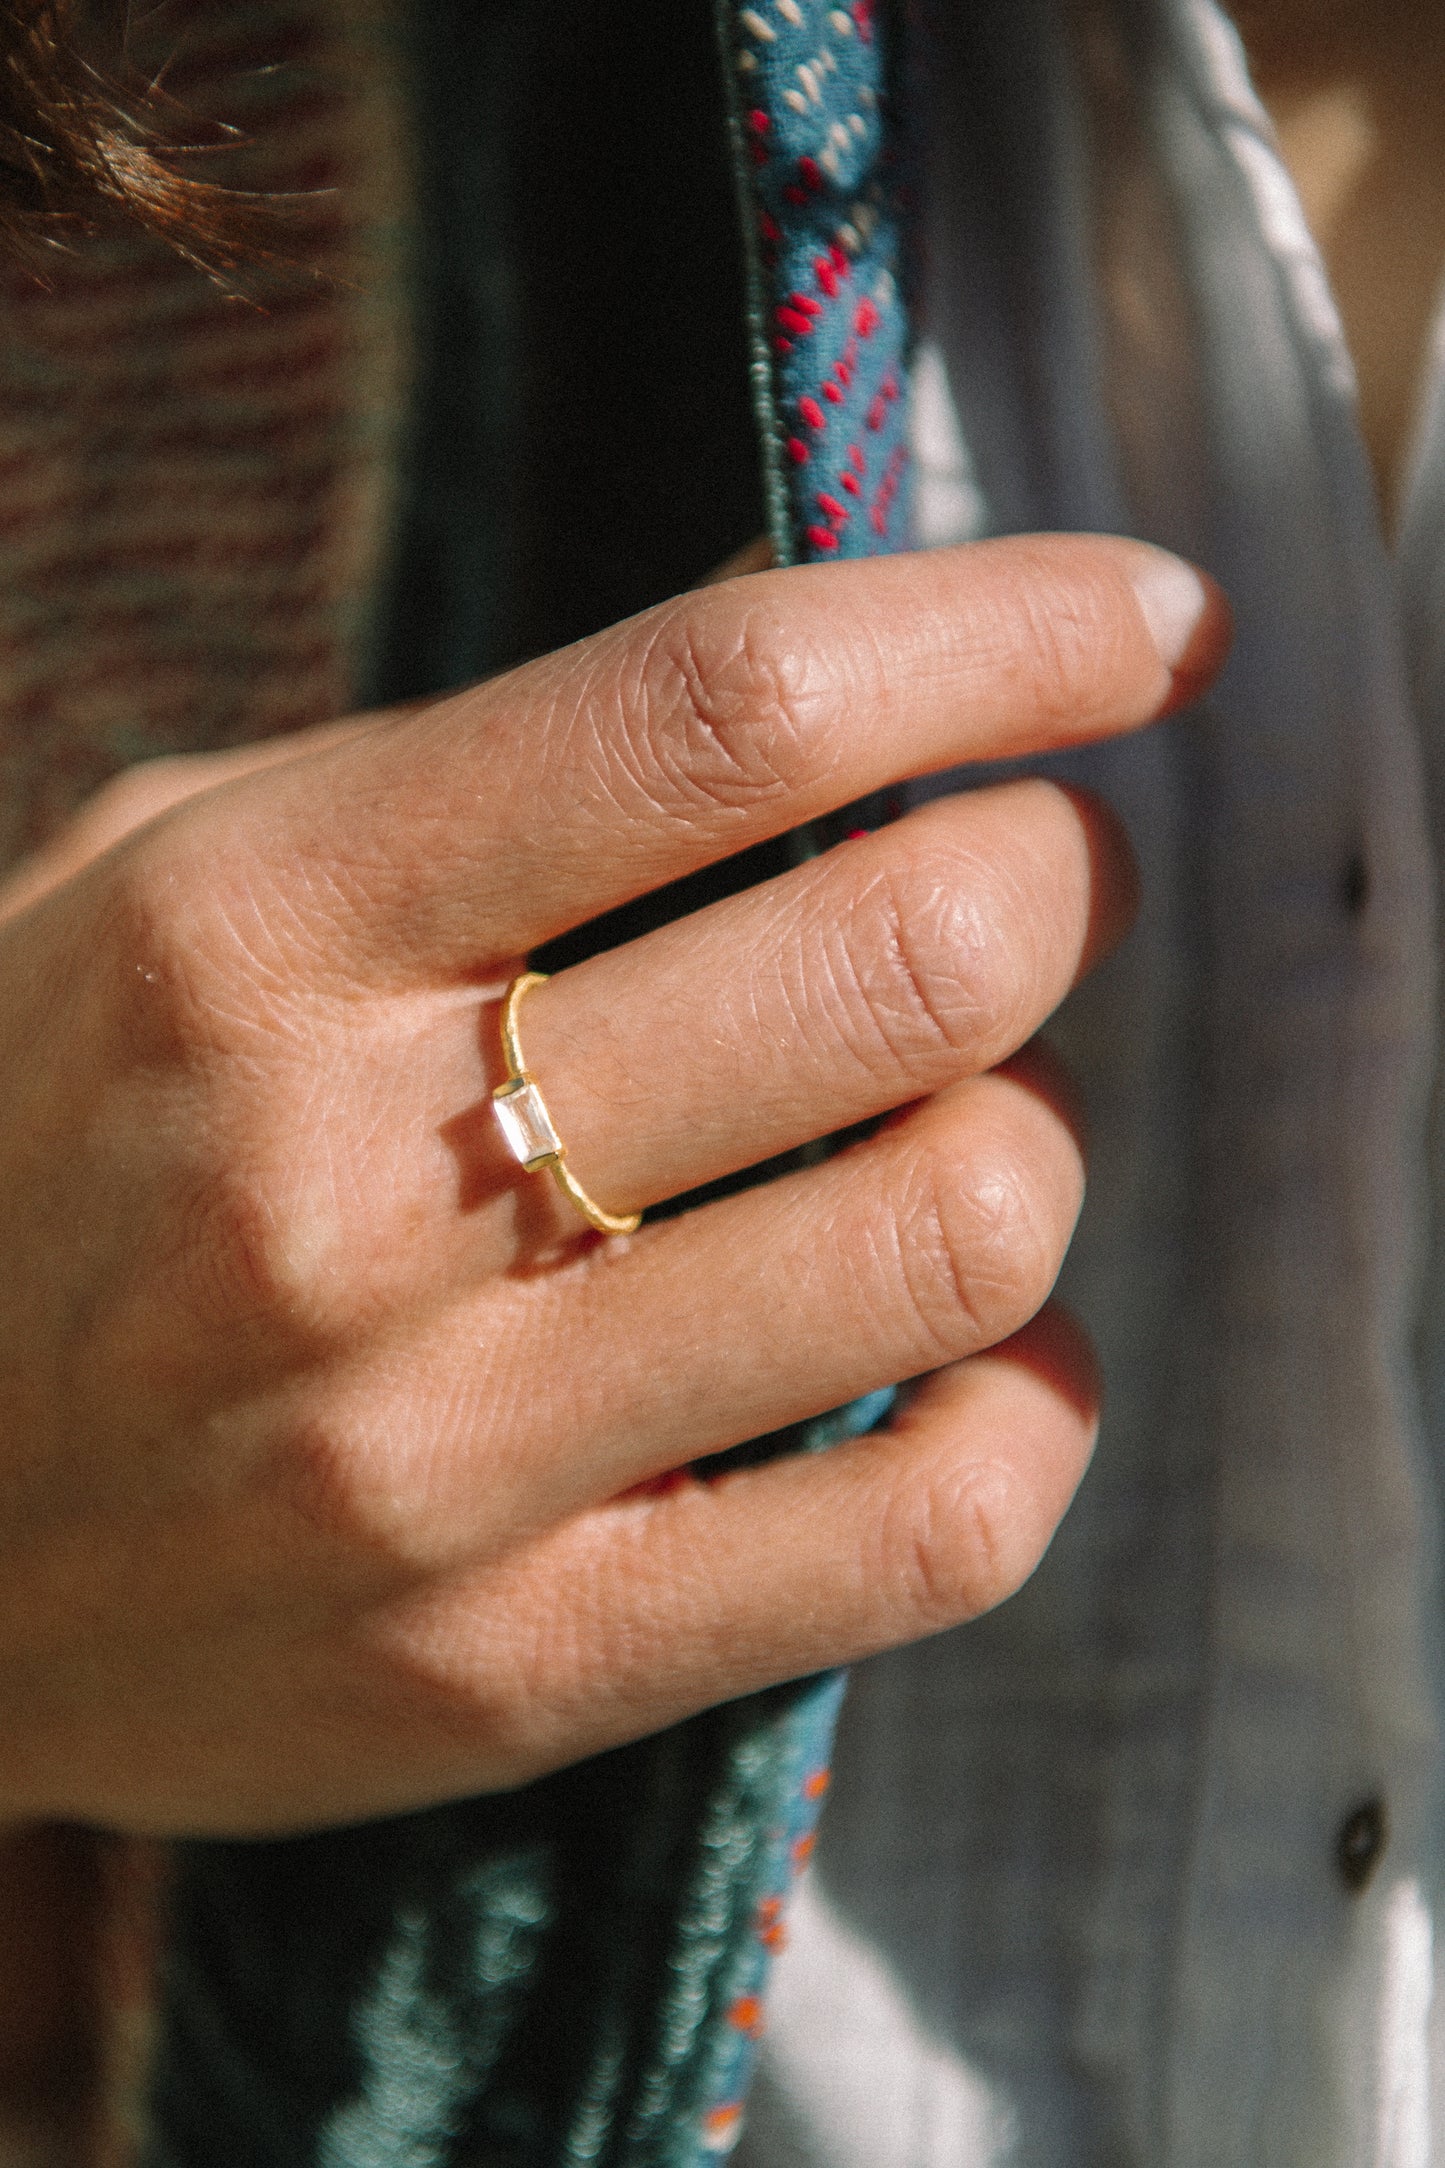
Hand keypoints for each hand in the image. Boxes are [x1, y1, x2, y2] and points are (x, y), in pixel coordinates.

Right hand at [0, 536, 1226, 1834]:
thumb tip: (828, 648)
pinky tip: (971, 1347)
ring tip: (968, 1110)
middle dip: (1058, 874)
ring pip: (954, 1231)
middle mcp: (350, 1188)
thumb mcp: (172, 890)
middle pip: (906, 960)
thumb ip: (473, 771)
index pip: (727, 710)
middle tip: (1043, 870)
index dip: (1005, 631)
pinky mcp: (522, 1662)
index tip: (1149, 624)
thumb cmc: (40, 1162)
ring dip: (1040, 1130)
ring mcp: (440, 1453)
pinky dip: (1029, 1409)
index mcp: (256, 932)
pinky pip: (930, 1529)